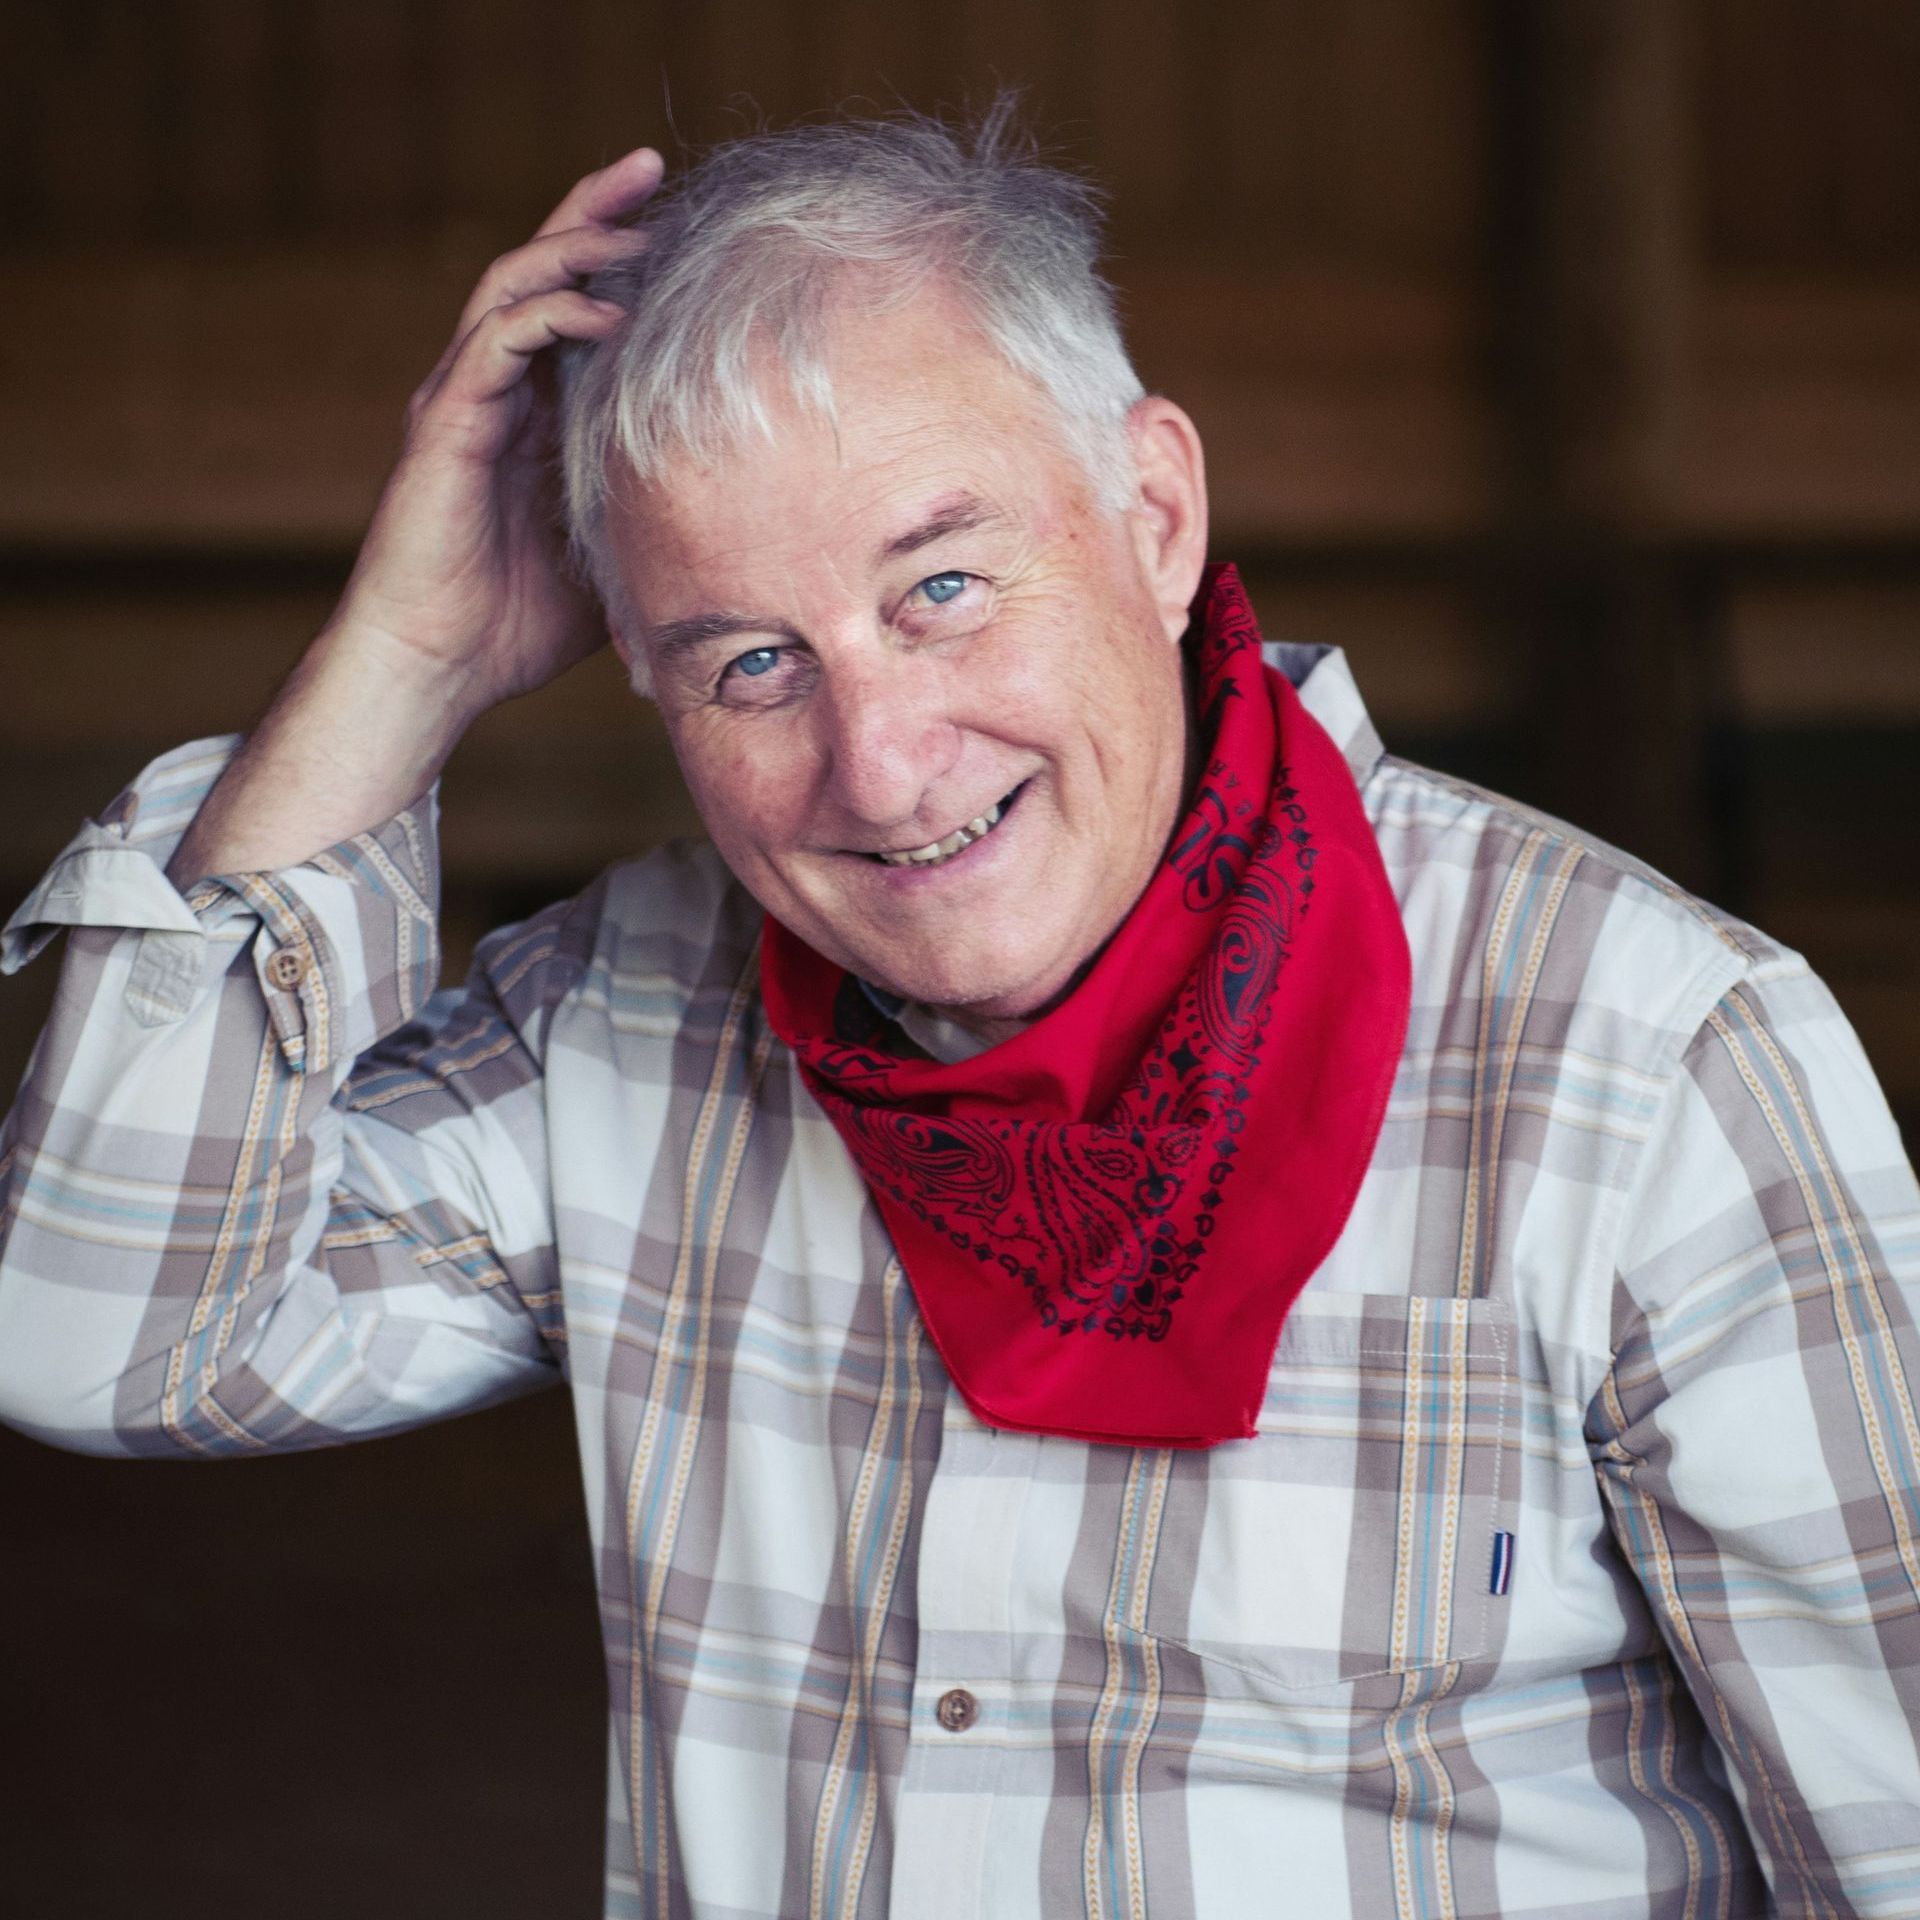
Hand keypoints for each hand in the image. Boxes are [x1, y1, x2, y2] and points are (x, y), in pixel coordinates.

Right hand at [164, 151, 661, 886]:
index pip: (569, 306)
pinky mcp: (444, 425)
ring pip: (513, 287)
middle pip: (539, 270)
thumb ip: (656, 524)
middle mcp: (491, 392)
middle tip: (651, 168)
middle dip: (593, 214)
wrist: (436, 668)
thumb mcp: (613, 560)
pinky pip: (496, 344)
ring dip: (575, 246)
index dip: (613, 253)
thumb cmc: (515, 627)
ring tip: (636, 222)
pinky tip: (606, 311)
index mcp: (528, 414)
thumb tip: (748, 536)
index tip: (678, 217)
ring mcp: (462, 402)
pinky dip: (549, 316)